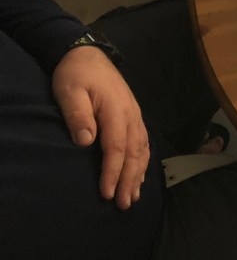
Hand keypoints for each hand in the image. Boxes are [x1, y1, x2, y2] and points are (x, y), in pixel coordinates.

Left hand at [52, 46, 149, 209]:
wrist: (89, 54)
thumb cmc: (76, 75)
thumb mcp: (69, 91)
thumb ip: (78, 115)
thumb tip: (86, 142)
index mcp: (116, 111)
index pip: (116, 148)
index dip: (112, 172)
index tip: (107, 193)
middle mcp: (131, 116)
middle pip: (134, 153)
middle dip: (129, 180)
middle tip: (124, 204)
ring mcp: (135, 116)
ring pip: (142, 149)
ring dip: (139, 174)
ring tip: (134, 196)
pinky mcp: (134, 116)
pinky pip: (144, 142)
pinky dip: (143, 161)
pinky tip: (141, 175)